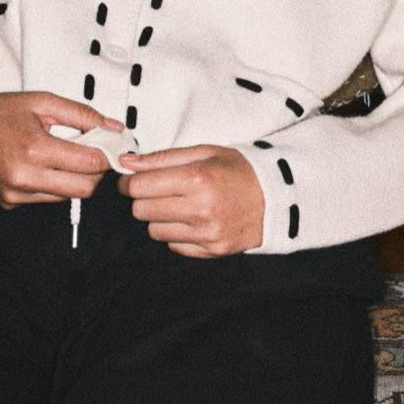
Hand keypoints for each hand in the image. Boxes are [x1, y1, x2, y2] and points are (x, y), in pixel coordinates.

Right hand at [0, 91, 121, 208]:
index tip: (111, 146)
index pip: (89, 164)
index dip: (107, 155)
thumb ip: (82, 114)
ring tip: (63, 155)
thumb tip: (114, 127)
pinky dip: (53, 184)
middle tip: (92, 152)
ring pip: (66, 197)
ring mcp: (14, 193)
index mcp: (34, 148)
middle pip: (84, 189)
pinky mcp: (8, 202)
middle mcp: (23, 176)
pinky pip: (45, 199)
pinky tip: (42, 165)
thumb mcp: (43, 101)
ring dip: (74, 179)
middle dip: (95, 172)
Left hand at [116, 145, 264, 256]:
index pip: (140, 187)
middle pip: (142, 211)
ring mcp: (207, 234)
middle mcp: (200, 209)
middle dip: (142, 199)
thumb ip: (162, 158)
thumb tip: (126, 162)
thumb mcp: (203, 152)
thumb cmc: (237, 169)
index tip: (130, 180)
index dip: (129, 182)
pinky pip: (174, 247)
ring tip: (177, 205)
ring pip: (155, 231)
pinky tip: (192, 220)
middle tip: (154, 191)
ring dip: (159, 218)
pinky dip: (177, 234)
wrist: (277, 196)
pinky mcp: (213, 251)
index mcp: (196, 179)